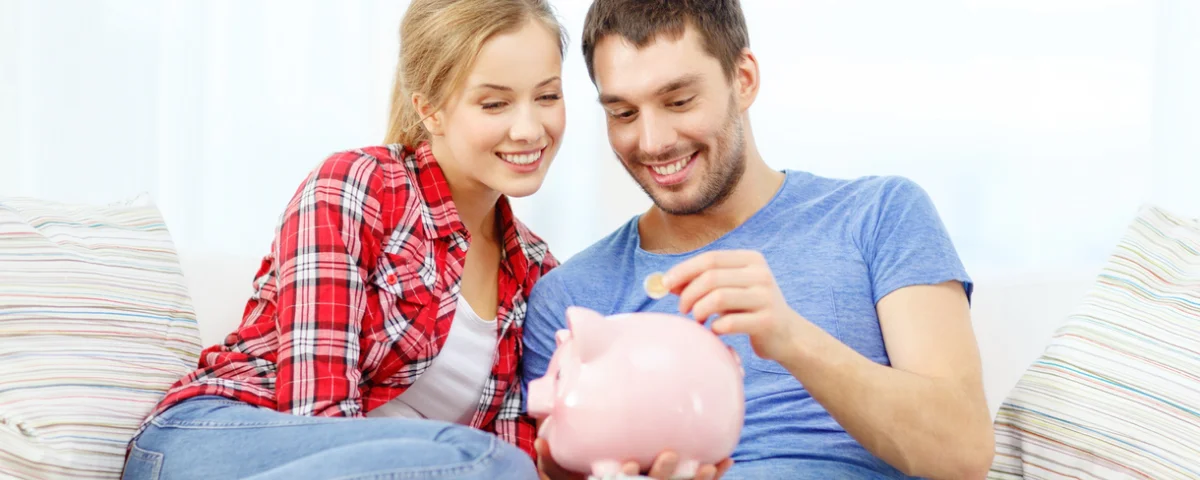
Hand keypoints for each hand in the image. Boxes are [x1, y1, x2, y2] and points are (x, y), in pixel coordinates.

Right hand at [536, 439, 731, 479]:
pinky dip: (713, 475)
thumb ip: (551, 460)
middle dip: (664, 474)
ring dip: (695, 479)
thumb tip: (540, 440)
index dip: (625, 478)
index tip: (629, 465)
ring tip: (708, 466)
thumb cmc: (580, 479)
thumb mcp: (561, 475)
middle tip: (670, 454)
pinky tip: (725, 460)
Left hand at [665, 249, 803, 361]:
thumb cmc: (749, 310)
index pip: (710, 258)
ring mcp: (766, 297)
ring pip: (718, 298)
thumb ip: (701, 283)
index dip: (684, 270)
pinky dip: (715, 327)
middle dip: (688, 293)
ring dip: (699, 310)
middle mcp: (761, 274)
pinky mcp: (767, 321)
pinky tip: (715, 330)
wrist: (787, 335)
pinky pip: (729, 323)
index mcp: (751, 260)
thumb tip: (667, 282)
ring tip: (698, 319)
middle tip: (682, 309)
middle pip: (711, 277)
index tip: (665, 284)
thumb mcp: (728, 290)